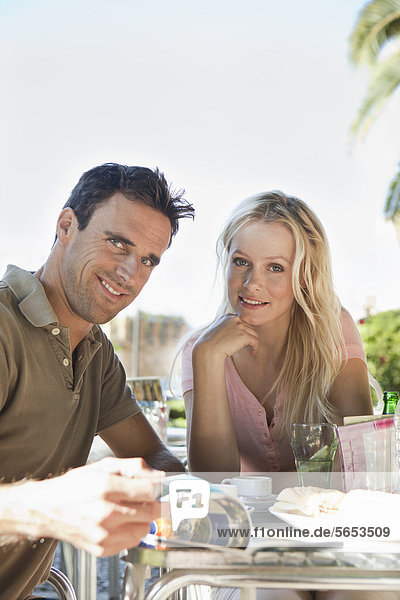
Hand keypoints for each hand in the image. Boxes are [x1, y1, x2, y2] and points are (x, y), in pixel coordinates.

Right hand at [21, 457, 163, 555]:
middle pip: (151, 512)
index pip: (150, 491)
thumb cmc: (75, 486)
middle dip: (153, 504)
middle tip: (145, 499)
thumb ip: (134, 467)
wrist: (49, 509)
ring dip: (144, 520)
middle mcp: (106, 512)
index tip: (156, 488)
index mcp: (106, 487)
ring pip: (144, 530)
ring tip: (130, 510)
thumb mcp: (103, 465)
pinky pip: (132, 542)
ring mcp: (104, 533)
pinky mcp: (102, 548)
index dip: (157, 488)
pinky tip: (121, 522)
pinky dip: (132, 532)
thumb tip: (159, 476)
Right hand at [193, 313, 258, 360]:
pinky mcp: (244, 335)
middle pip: (249, 327)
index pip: (241, 322)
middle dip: (248, 336)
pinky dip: (255, 348)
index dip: (243, 331)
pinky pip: (255, 341)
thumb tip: (235, 336)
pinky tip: (251, 353)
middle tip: (247, 346)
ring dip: (252, 342)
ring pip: (253, 334)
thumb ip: (226, 329)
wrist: (208, 350)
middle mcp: (234, 318)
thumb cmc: (209, 344)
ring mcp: (240, 326)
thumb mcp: (216, 331)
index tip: (241, 340)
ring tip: (250, 350)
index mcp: (227, 316)